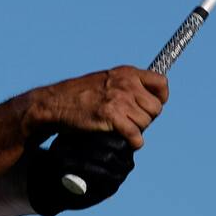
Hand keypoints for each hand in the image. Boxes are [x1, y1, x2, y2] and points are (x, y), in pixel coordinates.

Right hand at [17, 66, 167, 215]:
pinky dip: (134, 142)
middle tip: (131, 122)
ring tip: (122, 129)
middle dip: (146, 118)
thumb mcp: (104, 80)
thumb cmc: (77, 96)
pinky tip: (126, 142)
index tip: (150, 107)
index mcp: (127, 73)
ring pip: (145, 123)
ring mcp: (119, 100)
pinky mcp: (112, 116)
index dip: (160, 98)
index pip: (161, 83)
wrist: (54, 104)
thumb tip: (144, 100)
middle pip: (155, 108)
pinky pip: (135, 135)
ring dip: (137, 130)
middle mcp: (126, 84)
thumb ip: (124, 85)